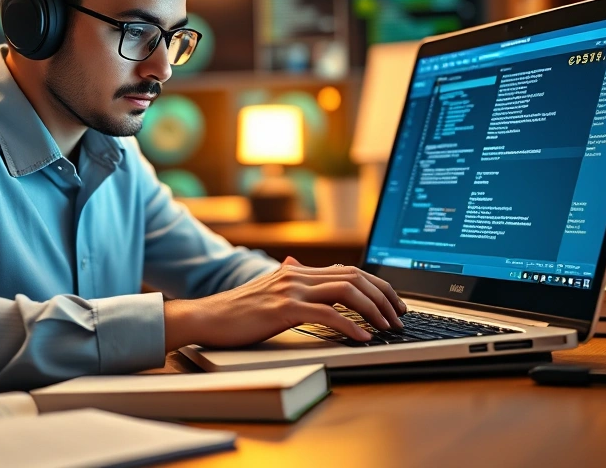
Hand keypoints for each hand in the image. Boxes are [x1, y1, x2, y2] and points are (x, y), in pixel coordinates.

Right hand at [164, 257, 406, 350]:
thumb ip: (290, 281)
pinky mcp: (283, 309)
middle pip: (354, 277)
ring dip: (374, 310)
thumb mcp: (268, 292)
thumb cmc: (236, 312)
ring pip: (346, 291)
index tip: (394, 304)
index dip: (377, 285)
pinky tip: (363, 338)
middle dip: (384, 297)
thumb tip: (301, 268)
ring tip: (388, 328)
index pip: (349, 271)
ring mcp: (290, 290)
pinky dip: (350, 326)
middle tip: (400, 317)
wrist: (205, 317)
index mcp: (297, 271)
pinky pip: (326, 315)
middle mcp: (297, 274)